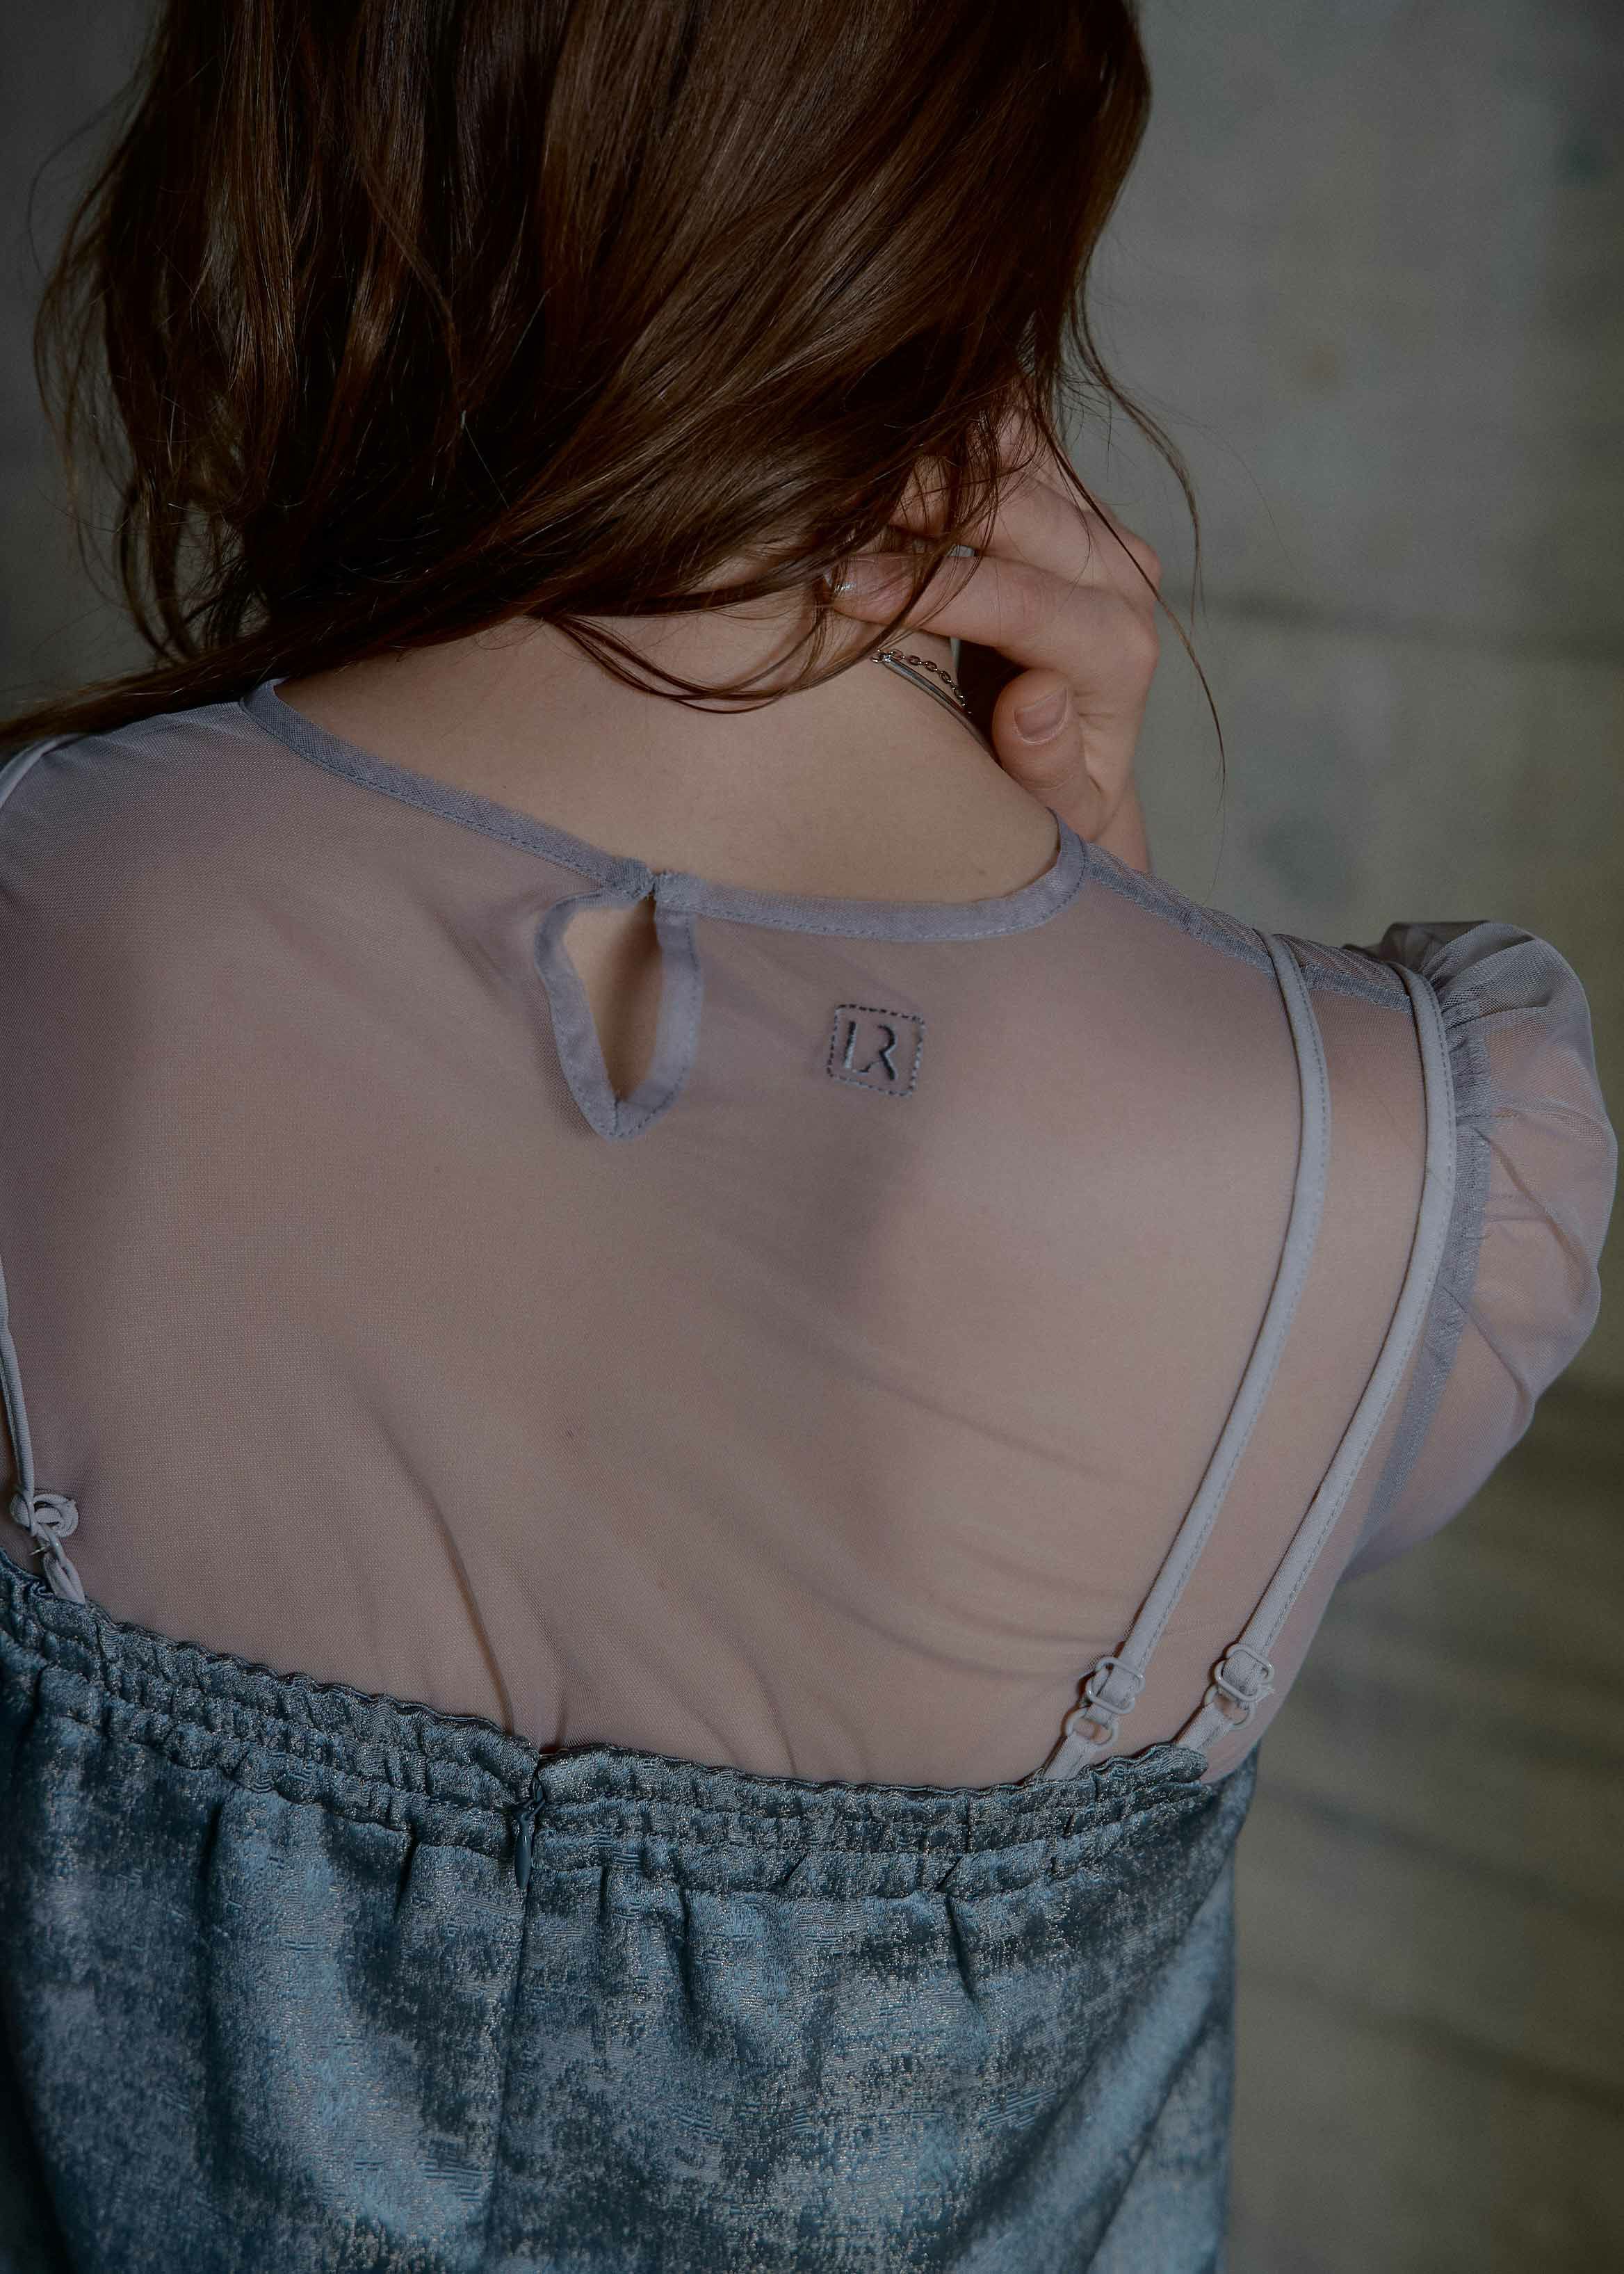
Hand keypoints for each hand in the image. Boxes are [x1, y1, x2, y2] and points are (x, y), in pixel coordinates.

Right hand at [827, 410, 1161, 871]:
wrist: (1077, 771)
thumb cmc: (1049, 810)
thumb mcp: (1056, 816)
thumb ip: (1049, 766)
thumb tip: (1036, 697)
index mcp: (1118, 656)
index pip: (1022, 602)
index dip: (930, 589)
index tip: (840, 586)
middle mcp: (1124, 580)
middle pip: (1020, 511)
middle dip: (917, 504)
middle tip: (821, 503)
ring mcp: (1099, 530)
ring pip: (1019, 454)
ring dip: (928, 450)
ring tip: (836, 460)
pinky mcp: (1072, 500)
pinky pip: (1013, 435)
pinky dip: (949, 423)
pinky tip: (877, 421)